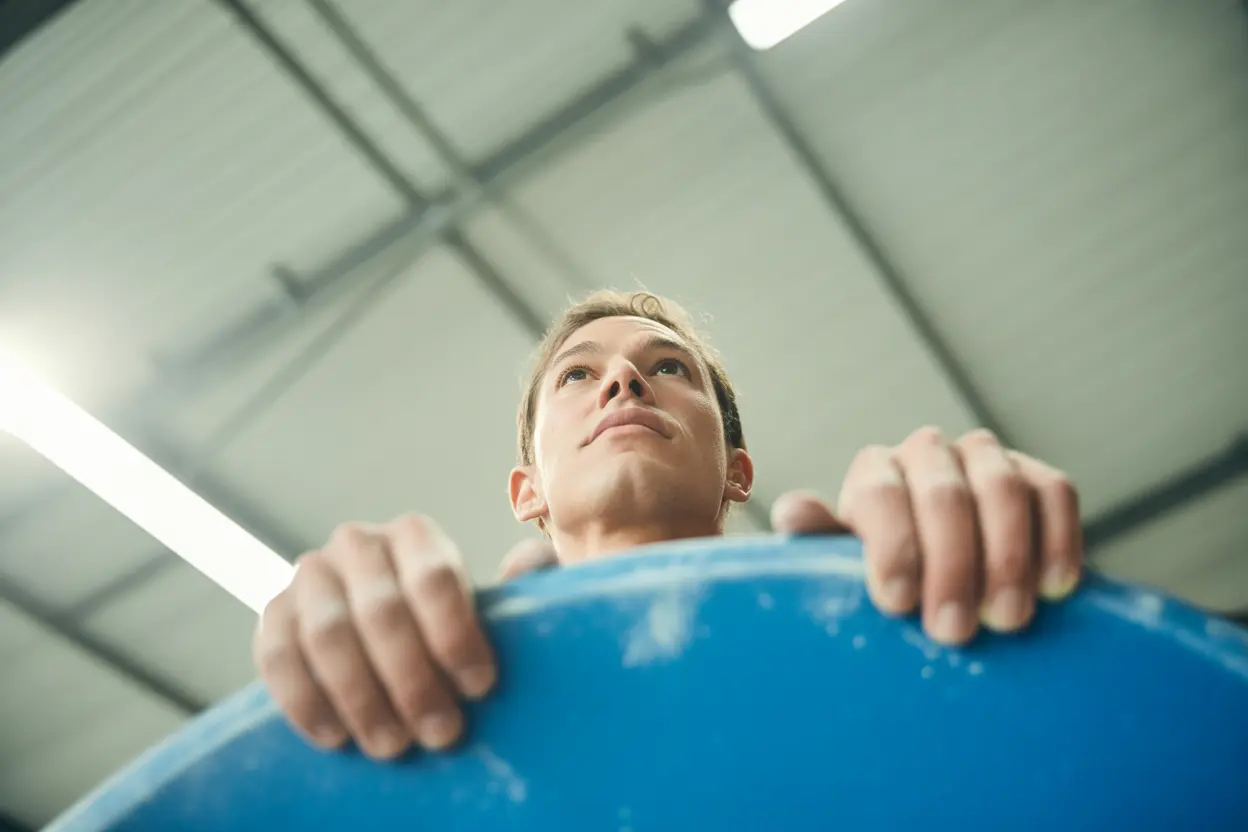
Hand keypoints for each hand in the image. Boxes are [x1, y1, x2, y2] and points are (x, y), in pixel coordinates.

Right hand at [253, 515, 553, 758]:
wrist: (383, 633)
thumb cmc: (448, 622)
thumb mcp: (496, 599)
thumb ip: (526, 579)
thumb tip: (526, 565)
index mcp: (415, 535)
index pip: (434, 579)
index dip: (457, 636)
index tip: (480, 688)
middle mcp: (358, 544)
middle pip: (382, 612)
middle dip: (413, 681)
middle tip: (442, 733)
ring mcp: (310, 576)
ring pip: (328, 636)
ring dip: (362, 699)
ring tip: (393, 745)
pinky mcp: (273, 614)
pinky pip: (277, 656)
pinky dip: (305, 701)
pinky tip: (336, 737)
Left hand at [770, 427, 1082, 645]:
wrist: (952, 586)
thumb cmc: (891, 581)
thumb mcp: (847, 568)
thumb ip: (822, 541)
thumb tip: (793, 513)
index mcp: (874, 472)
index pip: (880, 493)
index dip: (891, 547)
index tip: (896, 604)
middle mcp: (927, 453)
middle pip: (943, 494)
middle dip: (950, 566)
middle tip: (954, 632)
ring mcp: (985, 459)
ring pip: (1001, 487)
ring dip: (1006, 557)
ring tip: (1005, 620)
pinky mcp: (1037, 476)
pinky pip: (1055, 492)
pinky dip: (1058, 538)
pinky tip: (1054, 588)